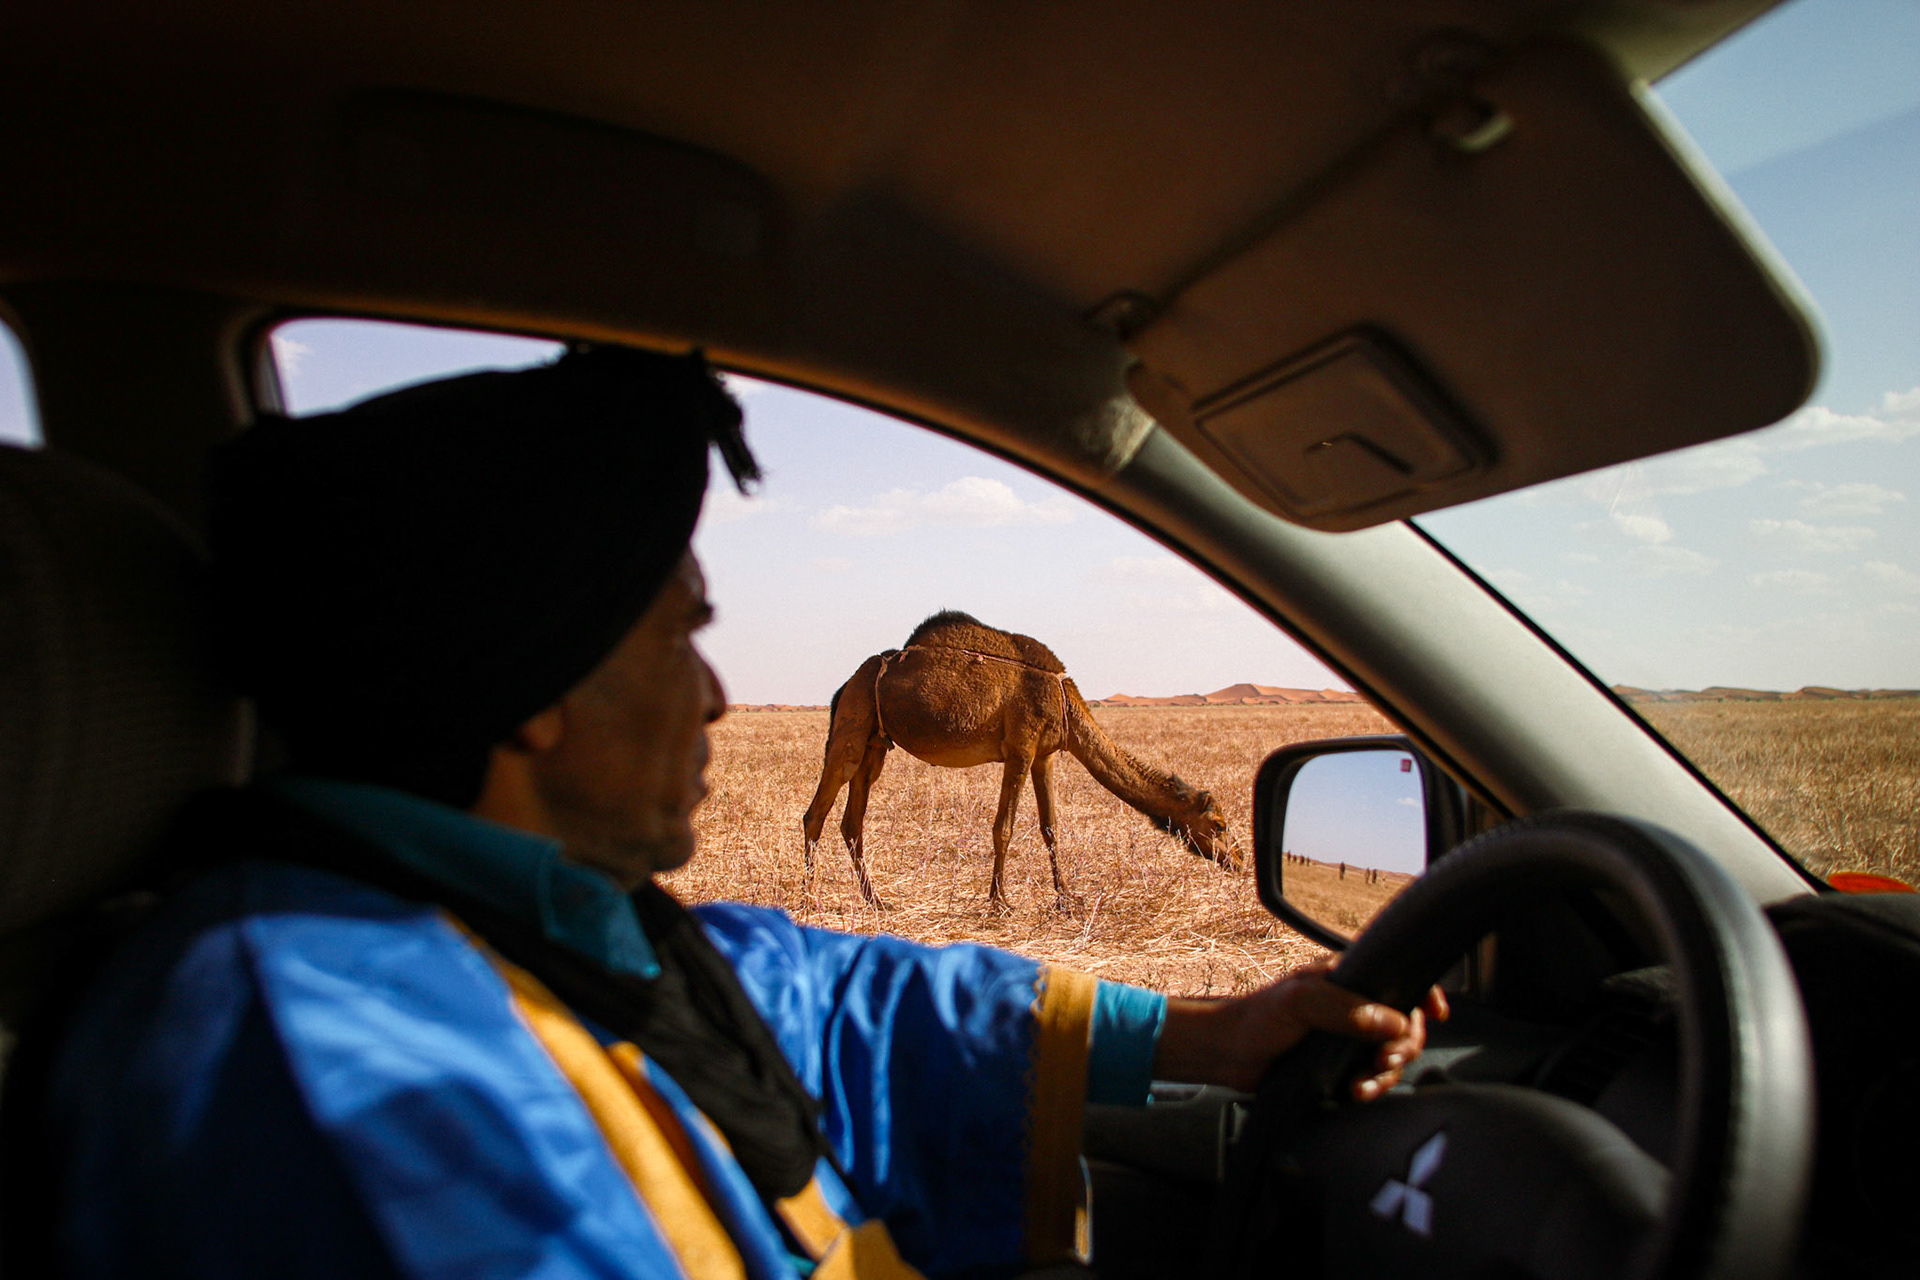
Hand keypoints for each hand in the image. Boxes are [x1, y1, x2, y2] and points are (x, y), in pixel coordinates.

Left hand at [1152, 962, 1448, 1099]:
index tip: (1436, 1013)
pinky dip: (1372, 1086)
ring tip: (1364, 1083)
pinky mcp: (1342, 1064)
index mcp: (1348, 978)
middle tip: (1386, 1060)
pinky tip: (1356, 1091)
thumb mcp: (1302, 1002)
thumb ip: (1348, 1008)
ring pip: (1392, 1054)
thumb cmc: (1259, 1018)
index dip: (1425, 993)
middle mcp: (1354, 1005)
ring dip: (1386, 1072)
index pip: (1400, 977)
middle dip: (1404, 1045)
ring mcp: (1350, 1036)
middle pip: (1406, 1023)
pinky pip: (1374, 1076)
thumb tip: (1396, 1022)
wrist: (1230, 1055)